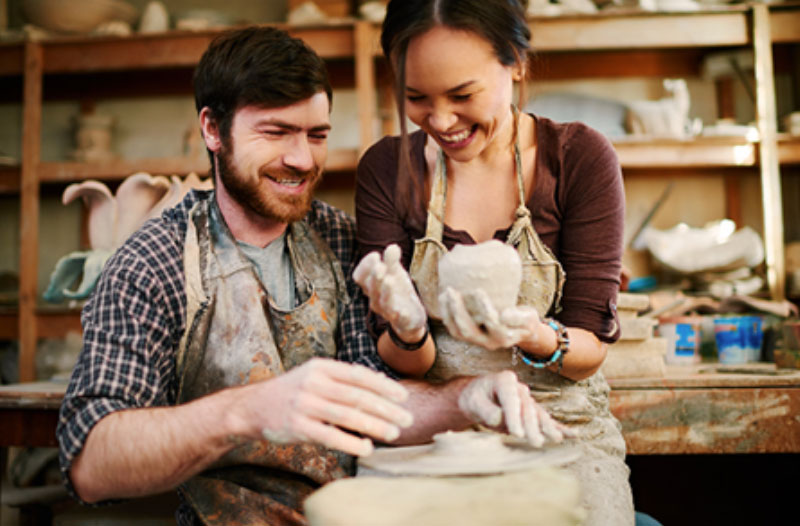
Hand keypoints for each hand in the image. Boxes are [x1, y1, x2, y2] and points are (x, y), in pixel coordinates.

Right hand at [248, 358, 413, 456]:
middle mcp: (313, 382)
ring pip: (347, 415)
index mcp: (321, 367)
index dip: (384, 386)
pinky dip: (351, 442)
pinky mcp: (297, 426)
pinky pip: (330, 436)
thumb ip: (344, 379)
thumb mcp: (315, 376)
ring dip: (374, 426)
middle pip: (357, 396)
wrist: (252, 407)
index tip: (404, 397)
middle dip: (386, 409)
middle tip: (407, 420)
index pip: (359, 375)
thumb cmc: (292, 392)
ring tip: (393, 434)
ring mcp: (304, 404)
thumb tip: (381, 383)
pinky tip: (367, 448)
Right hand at [353, 244, 426, 337]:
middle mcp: (375, 299)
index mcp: (371, 285)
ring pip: (382, 303)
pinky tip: (403, 311)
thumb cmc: (397, 291)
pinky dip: (400, 316)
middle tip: (380, 266)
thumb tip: (392, 246)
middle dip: (375, 278)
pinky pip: (399, 320)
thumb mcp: (395, 274)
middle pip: (370, 289)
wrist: (410, 317)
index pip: (360, 277)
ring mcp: (388, 311)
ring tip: (390, 281)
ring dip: (385, 292)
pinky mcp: (401, 321)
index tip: (376, 255)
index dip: (365, 266)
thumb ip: (392, 261)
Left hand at [439, 287, 539, 349]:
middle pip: (468, 331)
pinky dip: (446, 314)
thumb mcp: (529, 318)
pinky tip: (444, 297)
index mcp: (504, 338)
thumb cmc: (525, 319)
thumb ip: (519, 317)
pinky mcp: (468, 335)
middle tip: (452, 291)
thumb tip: (503, 315)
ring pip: (457, 331)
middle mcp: (488, 342)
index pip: (491, 324)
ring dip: (448, 313)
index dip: (483, 309)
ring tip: (445, 293)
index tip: (479, 290)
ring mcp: (476, 340)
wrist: (520, 329)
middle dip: (457, 311)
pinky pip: (453, 328)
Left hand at [457, 371, 574, 446]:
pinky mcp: (531, 411)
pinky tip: (572, 435)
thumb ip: (486, 410)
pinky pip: (545, 419)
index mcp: (503, 380)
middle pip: (527, 408)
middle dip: (532, 426)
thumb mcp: (473, 403)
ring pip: (538, 414)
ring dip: (547, 428)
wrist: (477, 397)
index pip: (511, 399)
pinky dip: (558, 427)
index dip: (514, 417)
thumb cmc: (474, 399)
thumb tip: (499, 419)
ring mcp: (527, 398)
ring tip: (555, 439)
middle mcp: (519, 387)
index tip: (516, 433)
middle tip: (535, 442)